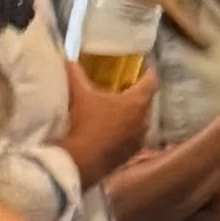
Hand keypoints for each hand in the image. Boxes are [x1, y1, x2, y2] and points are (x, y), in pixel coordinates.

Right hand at [61, 64, 153, 188]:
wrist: (82, 161)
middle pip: (146, 102)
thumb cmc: (85, 123)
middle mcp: (143, 120)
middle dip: (137, 95)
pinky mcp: (130, 155)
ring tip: (116, 111)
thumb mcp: (79, 94)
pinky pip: (132, 138)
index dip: (148, 73)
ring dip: (131, 116)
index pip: (151, 82)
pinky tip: (111, 132)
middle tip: (124, 89)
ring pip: (140, 122)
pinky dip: (125, 133)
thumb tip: (68, 60)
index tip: (144, 69)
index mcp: (136, 102)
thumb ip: (75, 73)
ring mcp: (138, 139)